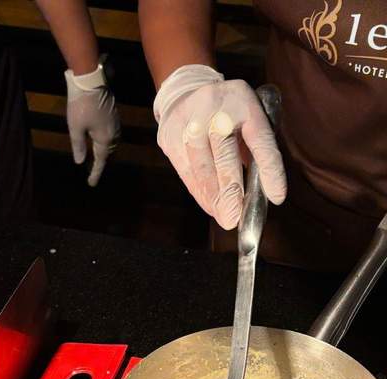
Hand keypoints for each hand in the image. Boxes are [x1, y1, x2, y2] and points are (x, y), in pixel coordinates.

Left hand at [64, 65, 119, 186]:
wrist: (90, 80)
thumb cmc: (80, 105)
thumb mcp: (75, 128)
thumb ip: (78, 146)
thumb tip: (81, 162)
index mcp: (105, 138)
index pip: (100, 160)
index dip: (95, 172)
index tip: (91, 183)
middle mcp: (113, 132)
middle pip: (108, 152)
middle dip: (101, 163)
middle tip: (92, 173)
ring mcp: (115, 122)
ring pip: (111, 142)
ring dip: (104, 152)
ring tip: (96, 159)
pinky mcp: (113, 114)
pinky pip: (111, 133)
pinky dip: (105, 141)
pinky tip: (99, 140)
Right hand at [153, 64, 286, 229]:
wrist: (186, 91)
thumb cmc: (228, 112)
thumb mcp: (248, 115)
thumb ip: (255, 147)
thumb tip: (262, 192)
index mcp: (243, 102)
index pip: (260, 140)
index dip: (270, 171)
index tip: (276, 198)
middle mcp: (215, 110)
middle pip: (224, 157)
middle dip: (231, 192)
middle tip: (237, 218)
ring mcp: (188, 122)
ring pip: (201, 168)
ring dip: (213, 198)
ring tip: (225, 218)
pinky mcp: (170, 137)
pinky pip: (185, 172)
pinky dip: (199, 192)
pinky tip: (209, 206)